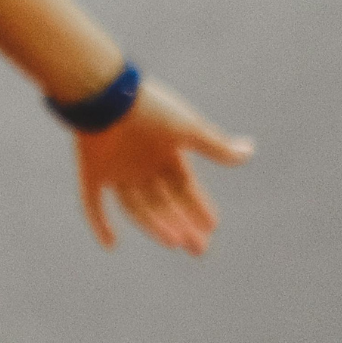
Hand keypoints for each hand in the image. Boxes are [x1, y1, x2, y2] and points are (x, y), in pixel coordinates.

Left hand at [75, 81, 253, 254]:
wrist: (106, 93)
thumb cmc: (150, 108)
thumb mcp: (187, 129)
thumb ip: (215, 145)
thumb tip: (249, 152)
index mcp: (166, 152)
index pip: (185, 187)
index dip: (199, 206)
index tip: (212, 226)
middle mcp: (142, 165)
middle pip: (164, 202)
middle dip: (183, 224)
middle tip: (199, 249)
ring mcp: (117, 170)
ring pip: (138, 207)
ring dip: (156, 225)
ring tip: (176, 242)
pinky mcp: (92, 172)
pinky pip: (93, 203)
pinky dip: (100, 223)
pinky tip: (111, 245)